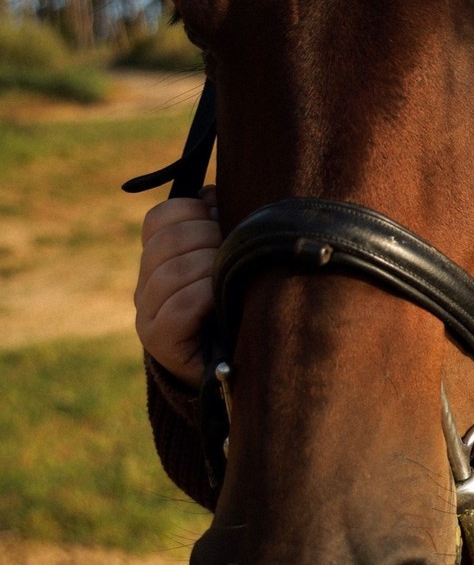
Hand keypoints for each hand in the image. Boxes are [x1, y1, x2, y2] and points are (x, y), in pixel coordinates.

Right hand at [134, 186, 220, 387]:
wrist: (234, 369)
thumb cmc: (238, 307)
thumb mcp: (230, 261)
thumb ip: (220, 227)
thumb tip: (214, 194)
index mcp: (158, 258)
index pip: (161, 218)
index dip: (196, 211)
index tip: (223, 220)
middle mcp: (145, 284)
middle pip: (168, 241)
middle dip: (209, 238)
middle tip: (233, 253)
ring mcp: (147, 313)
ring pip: (174, 271)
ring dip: (211, 268)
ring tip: (231, 279)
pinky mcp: (159, 341)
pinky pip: (180, 305)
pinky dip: (206, 297)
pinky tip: (221, 302)